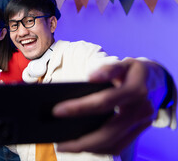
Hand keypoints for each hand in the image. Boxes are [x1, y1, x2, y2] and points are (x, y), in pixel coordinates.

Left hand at [52, 59, 166, 154]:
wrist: (156, 81)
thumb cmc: (132, 71)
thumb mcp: (123, 63)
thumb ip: (108, 69)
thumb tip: (90, 77)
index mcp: (135, 90)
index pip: (104, 102)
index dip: (80, 107)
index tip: (57, 111)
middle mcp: (141, 110)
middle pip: (109, 132)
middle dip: (82, 141)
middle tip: (59, 144)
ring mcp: (142, 124)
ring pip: (114, 143)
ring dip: (89, 149)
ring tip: (66, 147)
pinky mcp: (139, 132)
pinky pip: (119, 146)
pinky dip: (99, 149)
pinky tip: (83, 146)